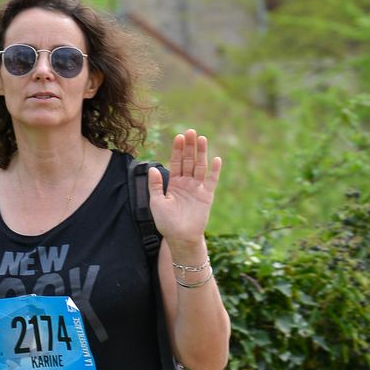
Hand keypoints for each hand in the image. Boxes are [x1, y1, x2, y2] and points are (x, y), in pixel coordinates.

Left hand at [148, 129, 221, 247]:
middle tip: (191, 132)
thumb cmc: (166, 223)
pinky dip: (214, 171)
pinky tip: (216, 159)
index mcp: (174, 184)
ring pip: (200, 167)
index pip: (176, 162)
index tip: (178, 137)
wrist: (180, 238)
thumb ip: (155, 185)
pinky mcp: (207, 197)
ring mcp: (198, 189)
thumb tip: (152, 168)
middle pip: (189, 161)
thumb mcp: (156, 202)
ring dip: (201, 153)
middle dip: (190, 147)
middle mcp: (187, 184)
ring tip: (202, 139)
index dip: (178, 150)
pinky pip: (212, 181)